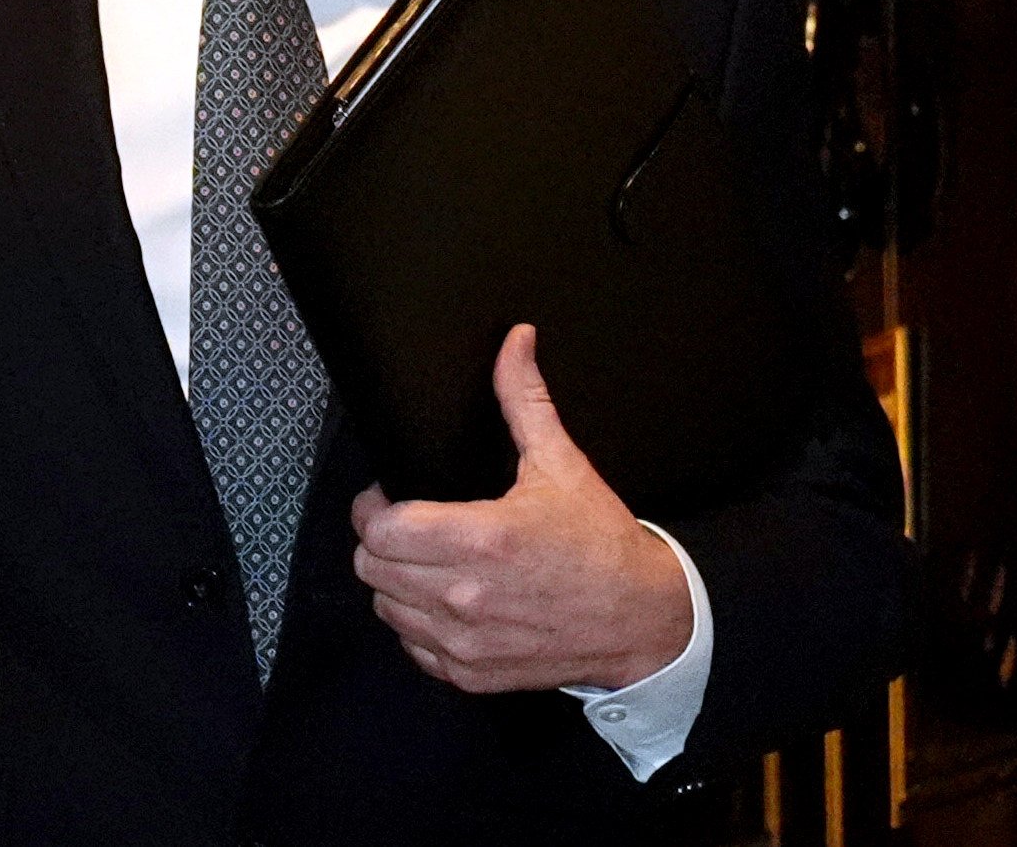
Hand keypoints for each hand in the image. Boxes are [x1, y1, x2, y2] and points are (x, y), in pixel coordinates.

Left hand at [349, 324, 693, 693]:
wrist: (645, 620)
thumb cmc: (602, 544)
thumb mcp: (561, 464)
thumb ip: (524, 399)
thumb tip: (514, 342)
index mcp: (482, 538)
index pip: (379, 528)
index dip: (373, 507)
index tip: (388, 497)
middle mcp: (466, 594)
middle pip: (371, 567)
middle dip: (379, 542)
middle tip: (404, 527)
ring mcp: (467, 640)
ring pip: (385, 607)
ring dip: (395, 584)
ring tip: (424, 563)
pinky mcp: (473, 673)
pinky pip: (413, 648)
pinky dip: (418, 627)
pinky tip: (444, 603)